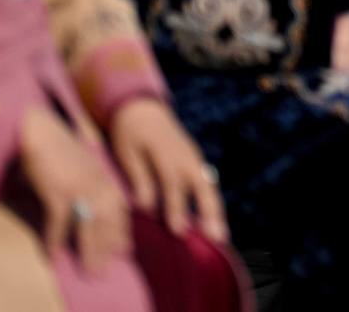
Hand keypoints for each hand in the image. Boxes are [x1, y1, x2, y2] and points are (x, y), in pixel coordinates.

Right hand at [16, 105, 130, 273]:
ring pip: (90, 225)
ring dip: (90, 250)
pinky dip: (55, 240)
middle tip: (104, 269)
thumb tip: (86, 207)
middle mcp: (98, 183)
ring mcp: (80, 187)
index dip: (121, 230)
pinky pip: (59, 222)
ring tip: (89, 269)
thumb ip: (89, 184)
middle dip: (108, 247)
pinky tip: (51, 254)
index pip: (120, 209)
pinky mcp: (58, 190)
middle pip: (108, 221)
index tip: (123, 249)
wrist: (40, 130)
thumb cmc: (58, 148)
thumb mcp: (83, 166)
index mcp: (104, 177)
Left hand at [108, 99, 226, 242]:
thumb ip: (139, 178)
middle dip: (210, 214)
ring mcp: (195, 159)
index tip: (179, 231)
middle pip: (203, 188)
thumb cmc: (130, 133)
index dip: (176, 208)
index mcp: (167, 155)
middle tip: (216, 238)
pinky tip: (213, 222)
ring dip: (216, 212)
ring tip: (221, 237)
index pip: (173, 185)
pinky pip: (208, 185)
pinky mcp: (196, 162)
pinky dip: (212, 204)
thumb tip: (146, 206)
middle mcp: (187, 158)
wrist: (143, 109)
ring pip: (209, 188)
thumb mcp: (127, 152)